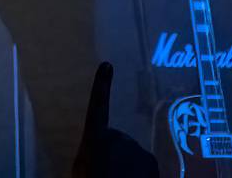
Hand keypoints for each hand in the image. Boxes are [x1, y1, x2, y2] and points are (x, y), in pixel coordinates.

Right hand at [71, 62, 158, 177]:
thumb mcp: (80, 167)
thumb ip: (90, 152)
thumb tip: (99, 149)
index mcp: (95, 136)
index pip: (97, 105)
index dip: (101, 85)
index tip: (107, 64)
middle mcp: (117, 137)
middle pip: (116, 141)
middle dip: (113, 154)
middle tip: (106, 172)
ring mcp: (136, 148)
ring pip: (131, 154)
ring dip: (127, 166)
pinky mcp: (151, 160)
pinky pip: (144, 165)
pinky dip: (139, 173)